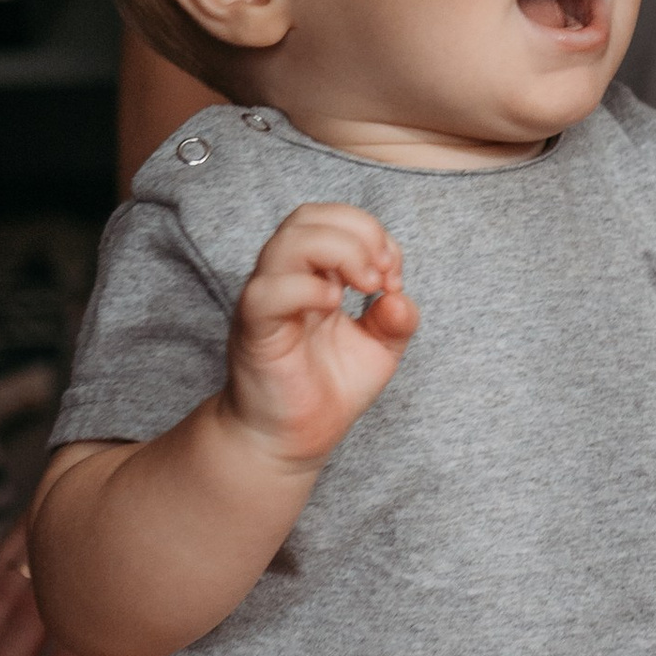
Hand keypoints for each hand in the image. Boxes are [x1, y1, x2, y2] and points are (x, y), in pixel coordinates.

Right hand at [227, 204, 416, 470]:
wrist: (294, 438)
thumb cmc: (329, 388)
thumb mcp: (380, 350)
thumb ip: (397, 320)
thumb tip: (400, 296)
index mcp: (315, 274)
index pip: (334, 220)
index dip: (372, 233)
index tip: (395, 275)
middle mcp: (287, 278)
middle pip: (308, 217)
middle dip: (358, 233)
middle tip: (383, 277)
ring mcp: (267, 301)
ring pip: (286, 242)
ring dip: (339, 251)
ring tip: (367, 286)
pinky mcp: (255, 330)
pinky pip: (268, 292)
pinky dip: (307, 288)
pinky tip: (335, 306)